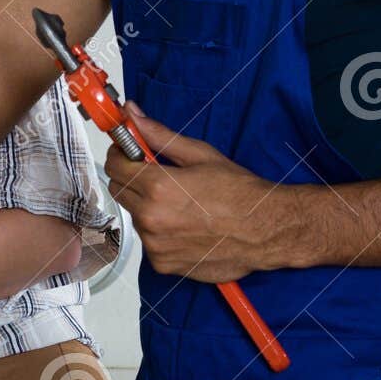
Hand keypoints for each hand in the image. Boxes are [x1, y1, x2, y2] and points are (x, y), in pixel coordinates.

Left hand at [105, 103, 302, 281]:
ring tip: (181, 205)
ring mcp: (156, 244)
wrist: (266, 230)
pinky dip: (160, 233)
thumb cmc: (239, 192)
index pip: (114, 166)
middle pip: (119, 191)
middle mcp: (152, 218)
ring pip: (135, 217)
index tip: (130, 153)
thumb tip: (132, 115)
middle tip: (159, 177)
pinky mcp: (163, 264)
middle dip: (133, 180)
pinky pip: (149, 242)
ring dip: (148, 208)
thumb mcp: (199, 155)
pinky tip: (185, 226)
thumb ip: (159, 136)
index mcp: (158, 187)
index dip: (121, 156)